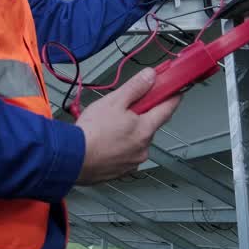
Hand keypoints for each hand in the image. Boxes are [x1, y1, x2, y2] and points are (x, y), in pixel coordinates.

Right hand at [75, 67, 181, 184]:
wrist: (73, 159)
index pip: (167, 109)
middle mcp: (143, 147)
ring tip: (107, 127)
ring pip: (136, 140)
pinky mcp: (121, 171)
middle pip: (149, 125)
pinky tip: (104, 142)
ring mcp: (133, 161)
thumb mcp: (114, 101)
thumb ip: (135, 87)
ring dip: (128, 133)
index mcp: (145, 129)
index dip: (172, 97)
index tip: (176, 91)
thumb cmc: (92, 132)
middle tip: (123, 109)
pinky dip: (118, 147)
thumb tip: (150, 76)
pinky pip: (125, 154)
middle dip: (140, 116)